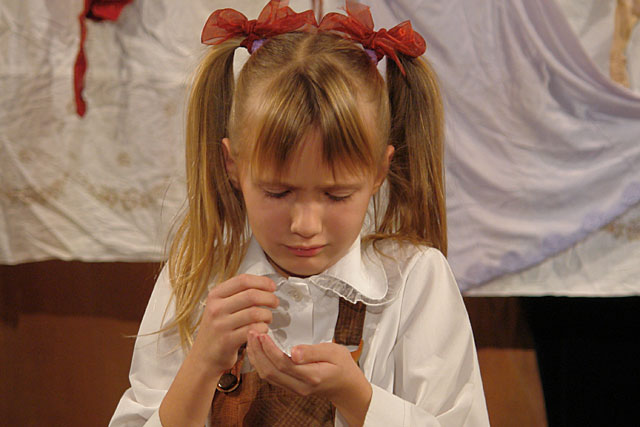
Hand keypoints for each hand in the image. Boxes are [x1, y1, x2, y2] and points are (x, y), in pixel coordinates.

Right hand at [189, 274, 278, 377]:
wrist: (204, 357)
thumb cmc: (217, 330)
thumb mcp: (220, 307)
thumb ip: (238, 295)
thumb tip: (264, 285)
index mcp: (215, 295)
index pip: (243, 280)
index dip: (262, 282)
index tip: (272, 287)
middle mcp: (216, 308)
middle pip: (252, 295)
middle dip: (269, 298)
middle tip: (275, 303)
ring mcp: (221, 325)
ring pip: (255, 312)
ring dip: (268, 315)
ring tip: (268, 318)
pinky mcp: (227, 341)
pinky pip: (254, 329)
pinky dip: (263, 328)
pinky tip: (262, 329)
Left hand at [247, 332, 371, 425]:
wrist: (346, 386)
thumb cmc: (342, 366)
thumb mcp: (334, 352)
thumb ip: (313, 351)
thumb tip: (294, 351)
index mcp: (312, 376)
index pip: (284, 364)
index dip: (269, 349)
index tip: (261, 334)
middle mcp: (300, 386)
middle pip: (270, 371)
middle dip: (257, 351)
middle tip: (251, 332)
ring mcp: (293, 389)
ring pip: (267, 376)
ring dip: (256, 357)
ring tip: (251, 338)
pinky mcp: (289, 387)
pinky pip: (270, 376)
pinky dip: (260, 362)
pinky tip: (257, 350)